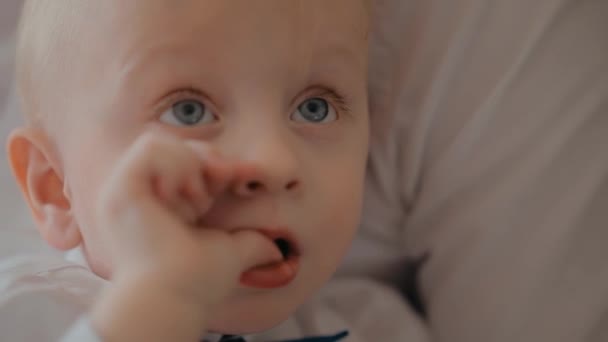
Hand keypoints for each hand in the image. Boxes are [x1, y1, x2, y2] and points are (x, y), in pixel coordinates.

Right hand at [92, 131, 280, 339]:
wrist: (177, 297)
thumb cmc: (197, 282)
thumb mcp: (231, 252)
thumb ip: (251, 243)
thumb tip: (277, 252)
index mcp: (162, 205)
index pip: (187, 159)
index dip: (215, 163)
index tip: (233, 179)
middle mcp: (141, 195)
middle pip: (174, 144)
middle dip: (204, 160)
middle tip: (216, 187)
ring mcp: (126, 190)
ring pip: (159, 140)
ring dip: (188, 164)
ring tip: (196, 199)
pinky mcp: (121, 188)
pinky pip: (149, 147)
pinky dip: (175, 163)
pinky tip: (182, 195)